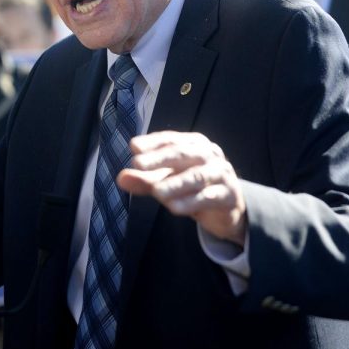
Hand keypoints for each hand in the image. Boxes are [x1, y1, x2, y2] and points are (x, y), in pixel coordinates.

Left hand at [117, 131, 246, 245]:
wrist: (228, 208)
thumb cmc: (192, 187)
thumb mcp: (166, 181)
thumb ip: (144, 179)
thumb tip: (121, 178)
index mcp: (194, 144)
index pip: (171, 139)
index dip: (152, 142)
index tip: (134, 147)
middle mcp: (209, 154)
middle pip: (183, 153)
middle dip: (159, 159)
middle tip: (138, 164)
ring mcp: (221, 174)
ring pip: (197, 176)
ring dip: (175, 184)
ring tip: (156, 192)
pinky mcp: (228, 196)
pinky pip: (208, 198)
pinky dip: (190, 203)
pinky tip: (174, 209)